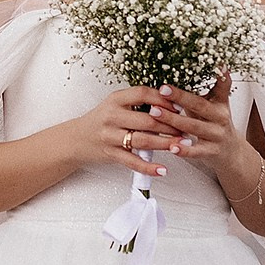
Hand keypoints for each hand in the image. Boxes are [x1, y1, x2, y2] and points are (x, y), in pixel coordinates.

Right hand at [65, 87, 185, 176]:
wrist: (76, 139)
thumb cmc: (102, 120)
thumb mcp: (116, 105)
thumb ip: (137, 102)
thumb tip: (170, 103)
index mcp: (116, 100)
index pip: (143, 94)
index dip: (163, 99)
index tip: (179, 105)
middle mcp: (112, 116)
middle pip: (147, 120)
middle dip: (170, 125)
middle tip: (187, 128)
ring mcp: (110, 136)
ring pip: (143, 141)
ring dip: (165, 144)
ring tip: (182, 145)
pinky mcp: (110, 154)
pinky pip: (132, 162)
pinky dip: (149, 167)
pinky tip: (162, 170)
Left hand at [143, 75, 245, 174]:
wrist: (231, 152)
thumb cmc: (215, 124)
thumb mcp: (216, 104)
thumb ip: (206, 89)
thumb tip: (195, 64)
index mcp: (220, 103)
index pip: (217, 87)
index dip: (213, 76)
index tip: (202, 66)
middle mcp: (220, 118)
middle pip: (199, 105)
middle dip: (179, 97)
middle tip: (161, 89)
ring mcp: (216, 135)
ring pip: (193, 127)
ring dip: (172, 120)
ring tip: (154, 113)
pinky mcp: (211, 152)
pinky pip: (196, 151)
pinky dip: (183, 149)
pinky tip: (171, 146)